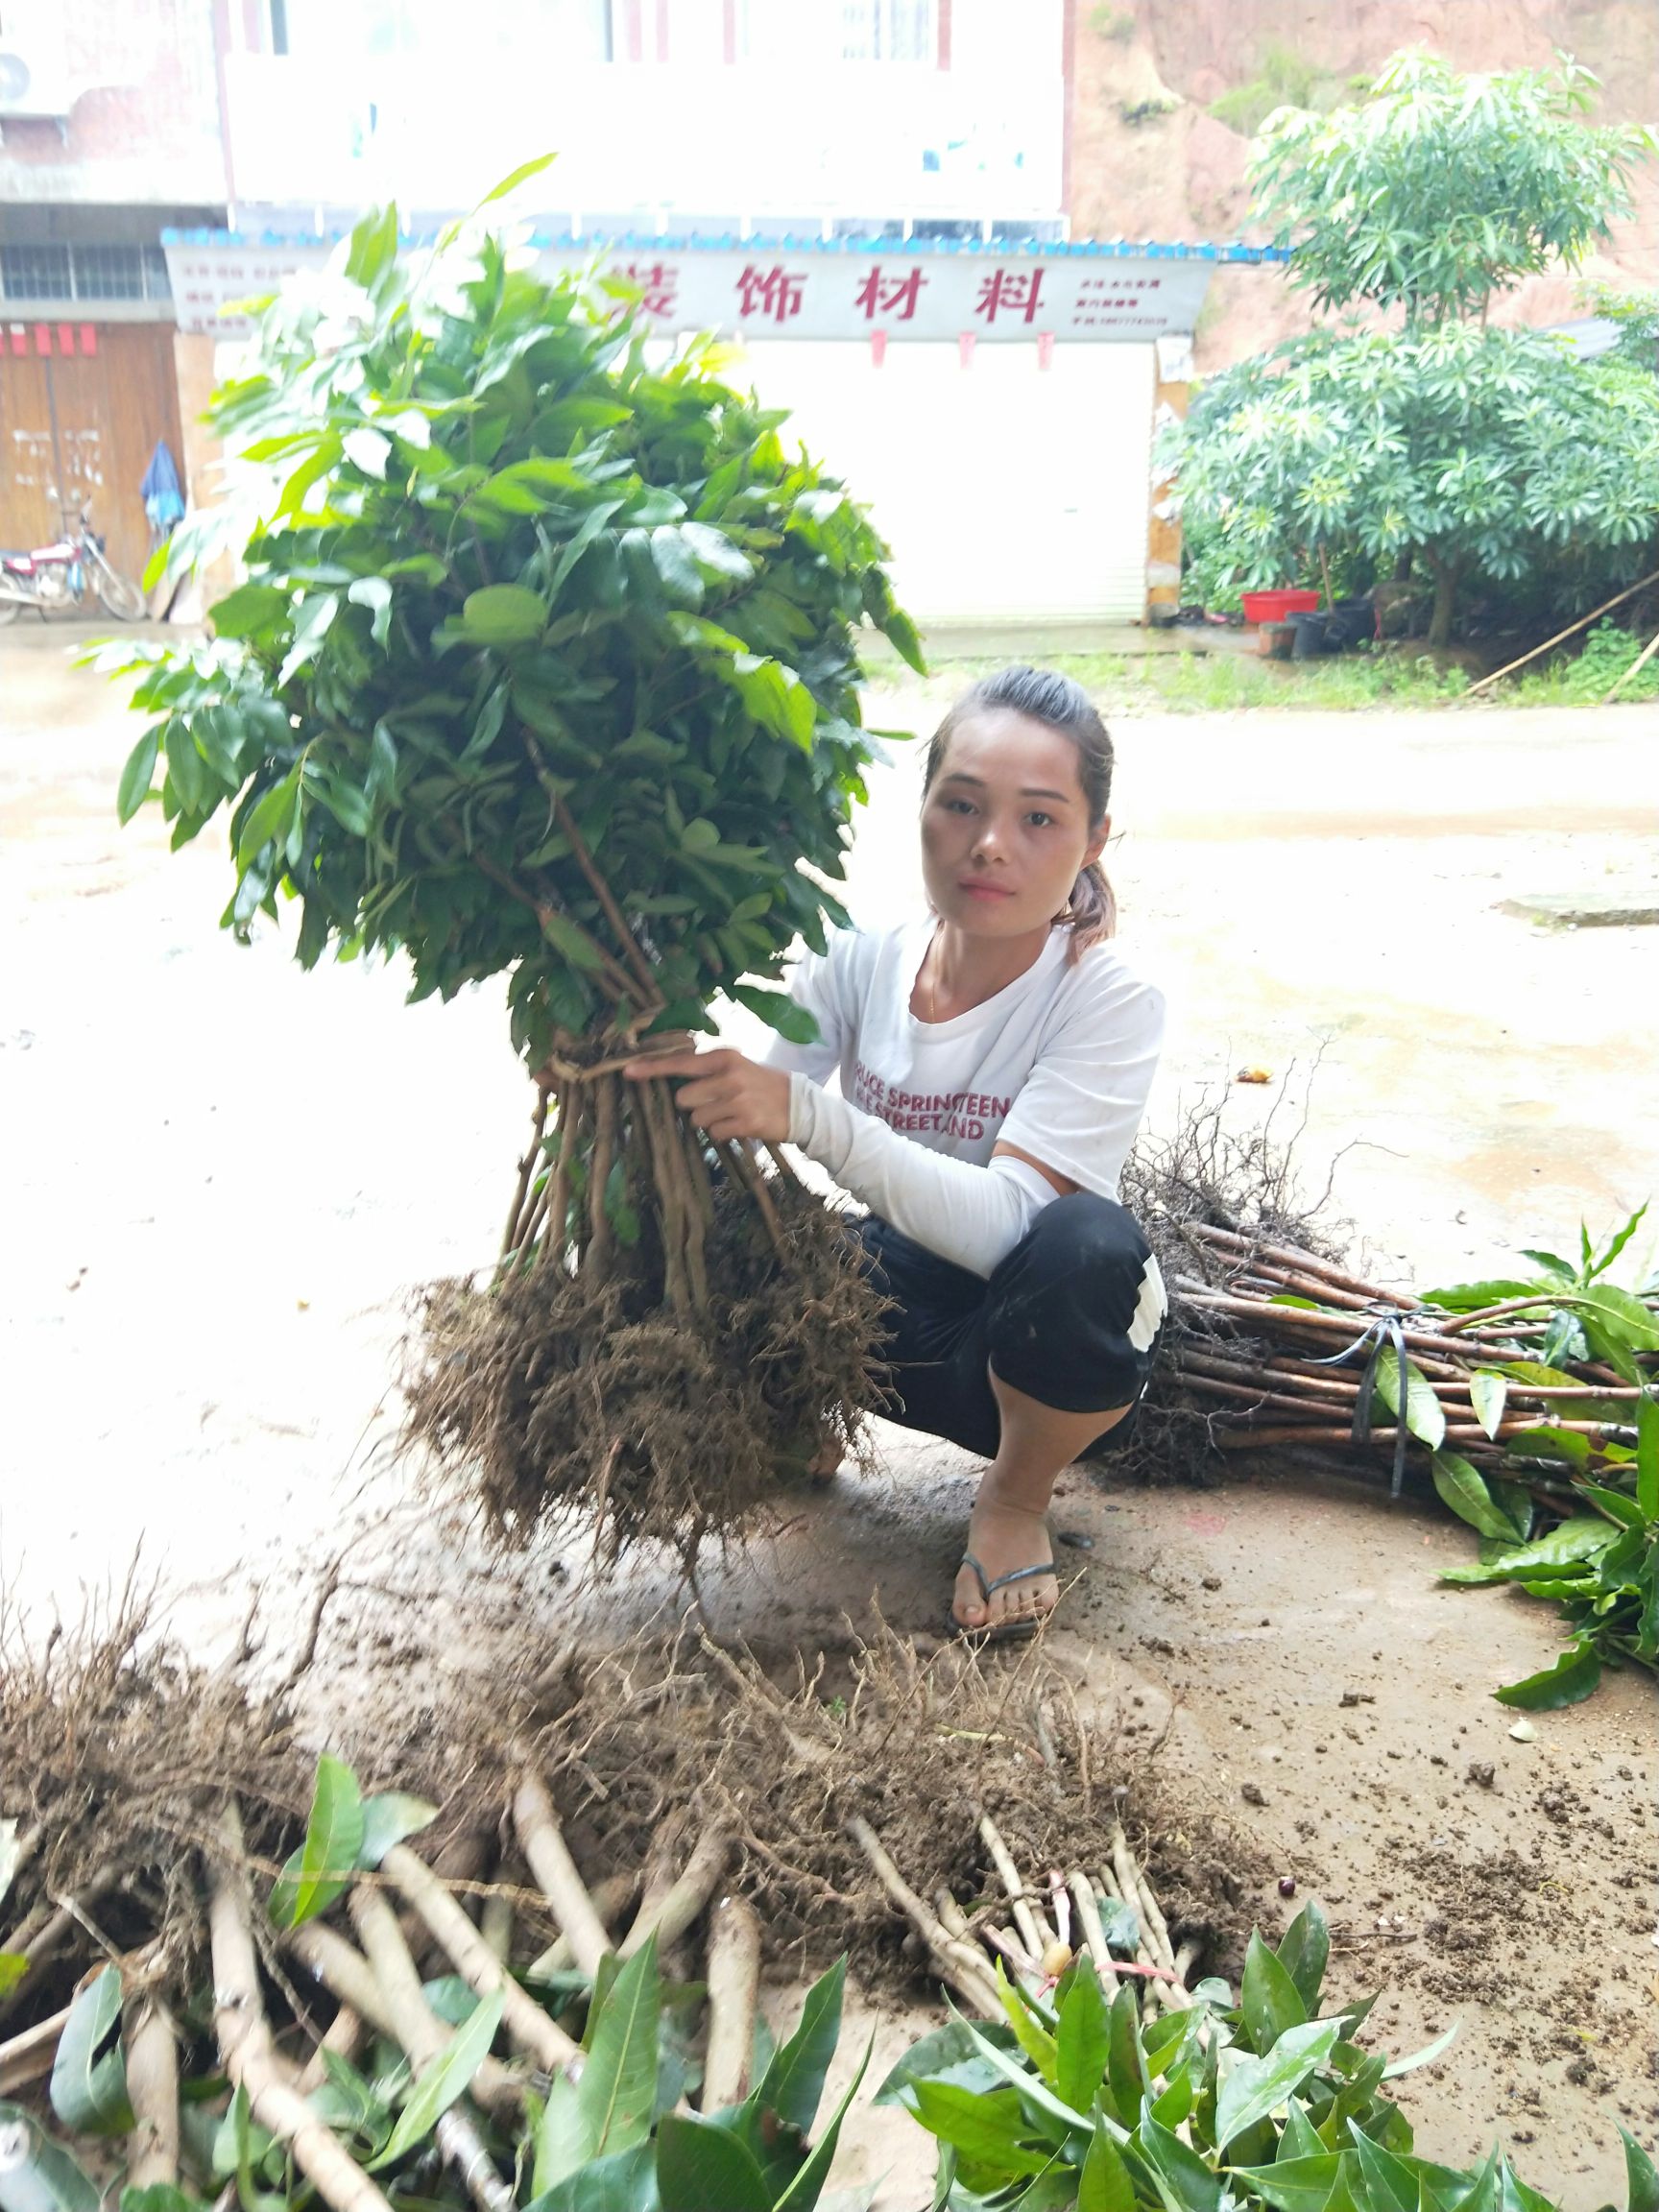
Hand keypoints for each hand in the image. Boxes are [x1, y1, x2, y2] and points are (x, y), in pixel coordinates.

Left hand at [622, 1046, 791, 1144]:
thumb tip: (671, 1083)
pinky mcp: (745, 1122)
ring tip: (730, 1113)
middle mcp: (729, 1076)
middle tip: (716, 1102)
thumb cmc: (760, 1085)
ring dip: (708, 1120)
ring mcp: (737, 1100)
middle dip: (693, 1105)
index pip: (680, 1063)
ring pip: (696, 1119)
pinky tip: (739, 1124)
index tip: (627, 1071)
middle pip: (682, 1098)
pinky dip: (723, 1132)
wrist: (799, 1105)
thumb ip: (707, 1070)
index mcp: (724, 1058)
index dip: (652, 1068)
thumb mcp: (736, 1067)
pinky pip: (714, 1133)